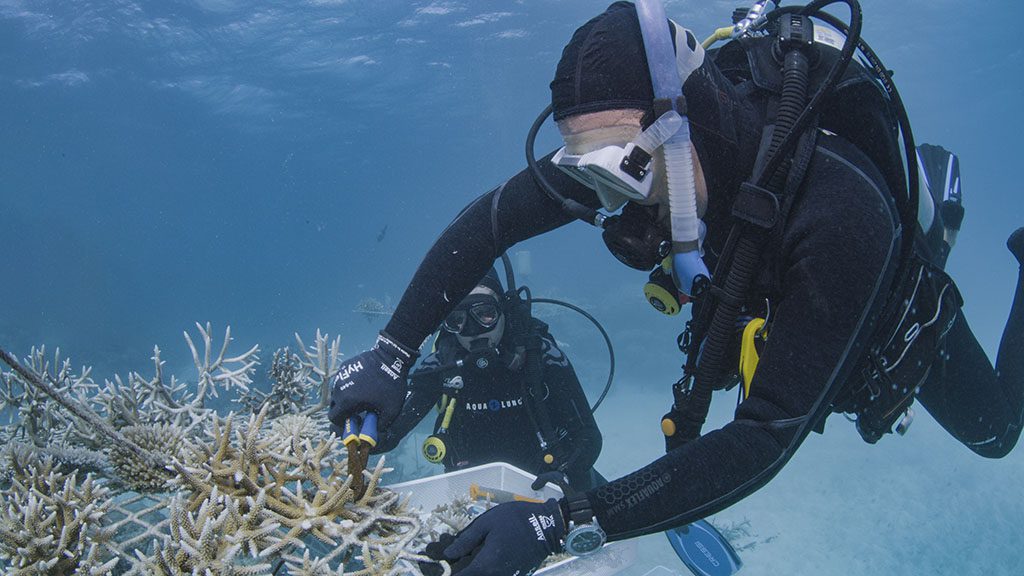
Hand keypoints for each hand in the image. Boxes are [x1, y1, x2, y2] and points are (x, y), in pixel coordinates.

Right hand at [327, 332, 417, 430]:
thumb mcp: (390, 410)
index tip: (354, 420)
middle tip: (358, 410)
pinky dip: (349, 385)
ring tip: (361, 395)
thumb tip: (375, 433)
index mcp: (345, 401)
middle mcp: (338, 388)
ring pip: (337, 392)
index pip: (333, 418)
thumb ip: (381, 425)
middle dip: (343, 411)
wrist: (391, 357)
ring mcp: (340, 375)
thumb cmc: (390, 385)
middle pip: (334, 405)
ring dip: (345, 397)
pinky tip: (363, 383)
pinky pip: (342, 380)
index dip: (342, 423)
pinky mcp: (345, 366)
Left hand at [436, 499, 565, 575]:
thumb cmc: (515, 520)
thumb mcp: (487, 523)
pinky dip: (485, 569)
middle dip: (460, 571)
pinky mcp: (515, 575)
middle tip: (451, 560)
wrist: (548, 525)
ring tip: (468, 555)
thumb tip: (448, 555)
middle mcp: (496, 575)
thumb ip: (466, 540)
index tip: (440, 568)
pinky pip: (495, 574)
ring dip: (474, 569)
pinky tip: (483, 556)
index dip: (448, 574)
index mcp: (486, 564)